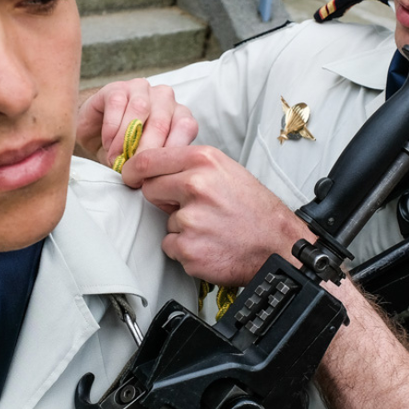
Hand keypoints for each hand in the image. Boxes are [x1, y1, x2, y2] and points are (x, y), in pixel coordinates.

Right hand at [76, 79, 198, 165]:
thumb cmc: (125, 149)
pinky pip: (117, 104)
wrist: (94, 135)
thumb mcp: (146, 161)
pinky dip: (111, 128)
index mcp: (179, 115)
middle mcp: (165, 98)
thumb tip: (160, 181)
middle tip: (133, 172)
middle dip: (145, 151)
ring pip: (141, 109)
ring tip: (116, 159)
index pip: (186, 128)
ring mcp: (142, 89)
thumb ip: (157, 165)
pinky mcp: (117, 87)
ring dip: (126, 139)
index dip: (170, 153)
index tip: (156, 176)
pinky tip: (107, 143)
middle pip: (161, 122)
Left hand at [123, 145, 315, 285]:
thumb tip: (156, 169)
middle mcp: (196, 186)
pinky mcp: (189, 249)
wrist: (279, 245)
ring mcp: (191, 219)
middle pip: (150, 189)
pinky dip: (186, 249)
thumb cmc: (255, 210)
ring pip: (164, 221)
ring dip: (181, 228)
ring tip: (212, 228)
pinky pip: (171, 246)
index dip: (133, 169)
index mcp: (204, 161)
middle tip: (192, 207)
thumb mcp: (227, 171)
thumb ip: (192, 166)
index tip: (129, 176)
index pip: (148, 160)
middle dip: (163, 199)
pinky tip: (210, 244)